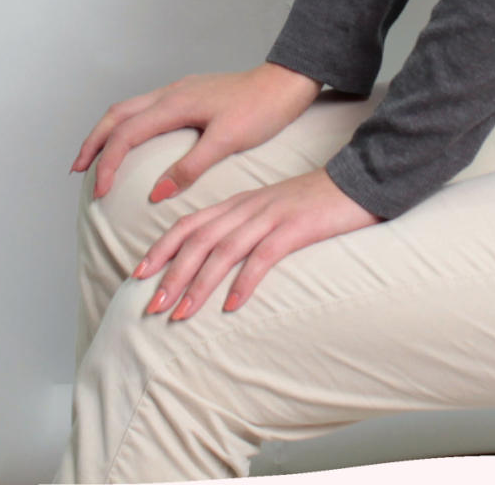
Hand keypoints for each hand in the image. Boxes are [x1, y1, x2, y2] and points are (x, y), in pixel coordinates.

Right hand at [70, 63, 325, 202]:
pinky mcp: (188, 94)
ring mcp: (177, 91)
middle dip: (93, 142)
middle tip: (77, 170)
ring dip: (107, 132)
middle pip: (115, 115)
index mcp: (173, 104)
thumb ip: (190, 167)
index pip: (126, 135)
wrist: (285, 83)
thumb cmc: (262, 110)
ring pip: (128, 109)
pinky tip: (133, 141)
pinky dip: (127, 125)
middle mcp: (169, 93)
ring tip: (96, 157)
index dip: (108, 164)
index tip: (100, 192)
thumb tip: (155, 193)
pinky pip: (145, 108)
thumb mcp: (227, 141)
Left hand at [133, 167, 379, 320]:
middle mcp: (246, 208)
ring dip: (198, 285)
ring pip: (223, 251)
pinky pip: (264, 256)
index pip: (187, 224)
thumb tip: (217, 261)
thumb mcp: (270, 212)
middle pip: (198, 241)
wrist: (357, 181)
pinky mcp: (295, 228)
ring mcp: (270, 217)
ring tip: (180, 314)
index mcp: (236, 204)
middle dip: (170, 275)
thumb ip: (243, 229)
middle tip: (151, 307)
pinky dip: (245, 281)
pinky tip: (233, 306)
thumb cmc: (314, 203)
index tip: (137, 275)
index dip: (160, 249)